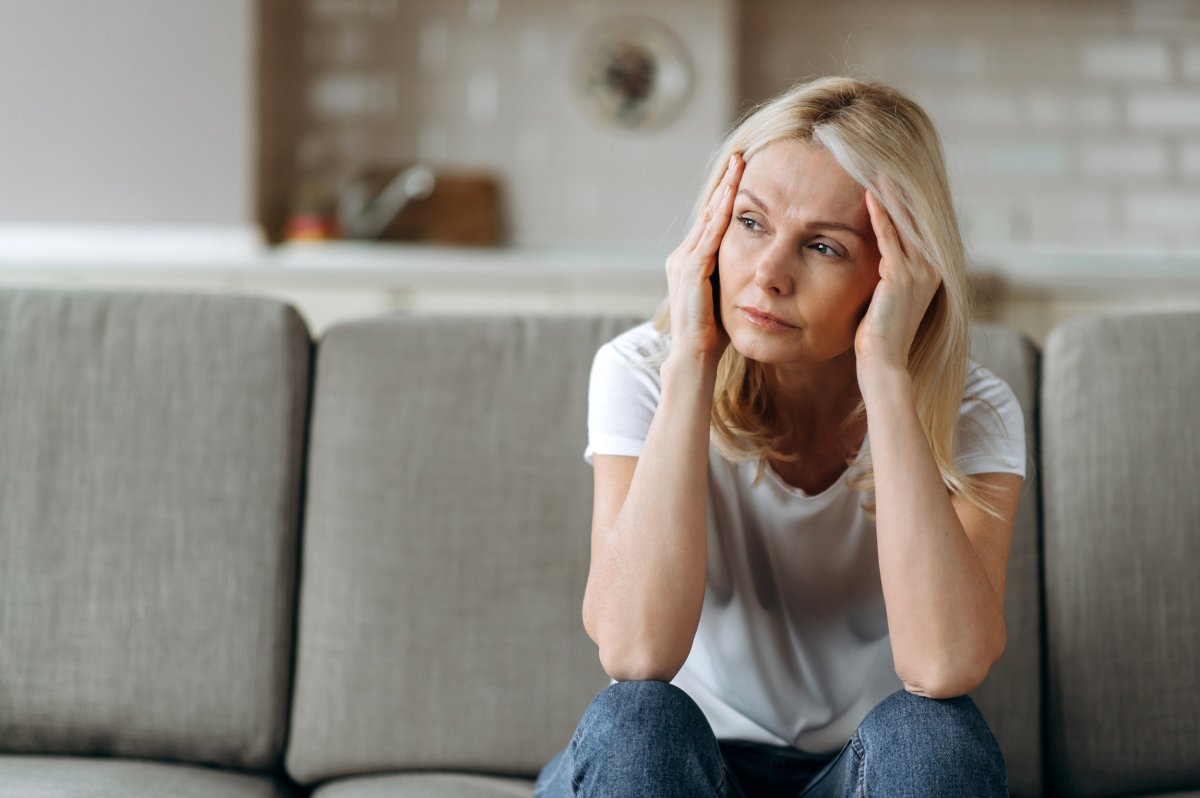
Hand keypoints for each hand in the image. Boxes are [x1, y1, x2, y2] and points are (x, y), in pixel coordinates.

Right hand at [665, 153, 743, 362]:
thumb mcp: (727, 295)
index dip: (726, 196)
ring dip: (724, 192)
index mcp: (690, 261)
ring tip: (738, 167)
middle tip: (740, 157)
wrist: (694, 357)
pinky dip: (721, 217)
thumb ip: (736, 275)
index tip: (742, 172)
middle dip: (725, 184)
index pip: (711, 221)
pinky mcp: (691, 273)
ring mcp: (683, 263)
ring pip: (708, 220)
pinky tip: (733, 199)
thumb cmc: (714, 333)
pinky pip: (709, 239)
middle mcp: (682, 256)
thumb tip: (760, 264)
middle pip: (708, 212)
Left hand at [854, 182, 941, 377]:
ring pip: (904, 221)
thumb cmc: (879, 335)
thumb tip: (880, 256)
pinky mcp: (901, 276)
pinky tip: (870, 193)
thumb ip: (890, 273)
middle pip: (914, 216)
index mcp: (930, 270)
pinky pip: (890, 237)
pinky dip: (880, 214)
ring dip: (890, 192)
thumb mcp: (888, 297)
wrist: (884, 363)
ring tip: (876, 166)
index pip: (917, 224)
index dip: (904, 198)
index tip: (887, 172)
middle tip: (883, 158)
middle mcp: (931, 267)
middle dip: (899, 187)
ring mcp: (920, 271)